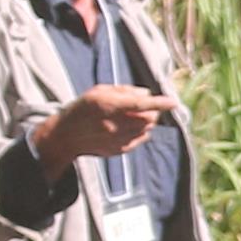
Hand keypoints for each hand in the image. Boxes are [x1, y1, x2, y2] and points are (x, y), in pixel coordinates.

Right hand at [30, 85, 172, 170]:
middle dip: (152, 111)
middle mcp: (114, 125)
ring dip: (147, 121)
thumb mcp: (99, 91)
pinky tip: (129, 127)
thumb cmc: (83, 108)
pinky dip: (141, 131)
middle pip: (148, 118)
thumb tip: (147, 94)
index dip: (158, 103)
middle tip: (146, 106)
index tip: (173, 102)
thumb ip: (124, 91)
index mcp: (108, 106)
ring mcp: (117, 140)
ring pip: (146, 129)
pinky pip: (140, 139)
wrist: (67, 136)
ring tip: (133, 116)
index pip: (139, 104)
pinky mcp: (119, 150)